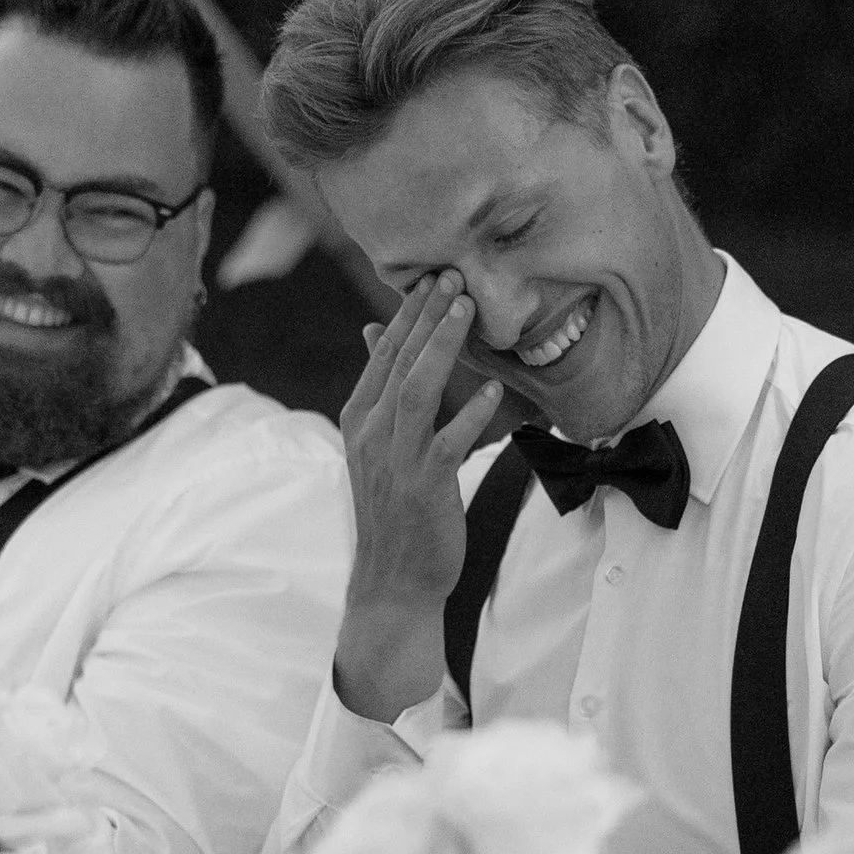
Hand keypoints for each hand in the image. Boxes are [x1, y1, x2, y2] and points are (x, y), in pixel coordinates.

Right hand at [333, 276, 504, 721]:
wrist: (393, 580)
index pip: (383, 352)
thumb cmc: (396, 509)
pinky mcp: (424, 486)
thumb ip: (383, 388)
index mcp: (359, 417)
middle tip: (453, 273)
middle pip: (399, 360)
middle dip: (427, 315)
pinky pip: (448, 441)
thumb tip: (373, 330)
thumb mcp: (381, 443)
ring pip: (418, 389)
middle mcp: (370, 432)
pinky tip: (494, 390)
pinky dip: (471, 414)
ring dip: (444, 346)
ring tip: (466, 310)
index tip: (432, 276)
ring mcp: (394, 459)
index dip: (408, 313)